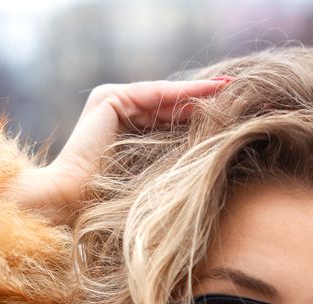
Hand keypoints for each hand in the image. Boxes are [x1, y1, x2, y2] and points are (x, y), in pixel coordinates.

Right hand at [8, 77, 231, 225]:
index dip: (200, 118)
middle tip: (240, 95)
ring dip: (200, 93)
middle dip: (205, 101)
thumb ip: (171, 164)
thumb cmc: (110, 204)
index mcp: (124, 131)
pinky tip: (212, 93)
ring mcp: (110, 101)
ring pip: (166, 96)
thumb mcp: (152, 179)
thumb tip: (208, 166)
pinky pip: (156, 94)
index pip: (169, 119)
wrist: (71, 202)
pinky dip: (183, 93)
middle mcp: (116, 112)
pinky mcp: (109, 99)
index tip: (233, 116)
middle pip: (170, 105)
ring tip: (232, 90)